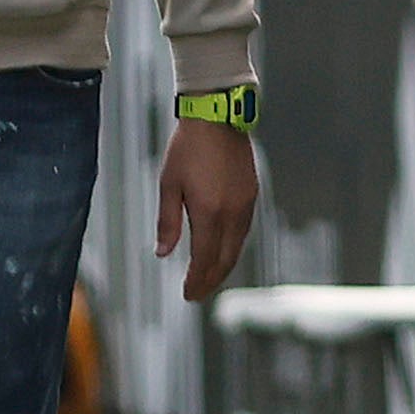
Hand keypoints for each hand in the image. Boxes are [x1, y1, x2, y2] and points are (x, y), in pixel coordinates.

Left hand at [156, 121, 258, 302]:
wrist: (218, 118)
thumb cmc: (187, 149)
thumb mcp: (168, 185)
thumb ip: (168, 222)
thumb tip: (163, 253)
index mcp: (210, 212)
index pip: (204, 258)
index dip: (197, 280)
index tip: (188, 295)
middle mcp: (233, 213)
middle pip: (225, 259)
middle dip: (211, 280)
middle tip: (197, 294)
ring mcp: (246, 204)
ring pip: (238, 247)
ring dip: (223, 266)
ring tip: (208, 278)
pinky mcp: (252, 195)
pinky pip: (244, 231)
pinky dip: (233, 248)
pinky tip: (223, 251)